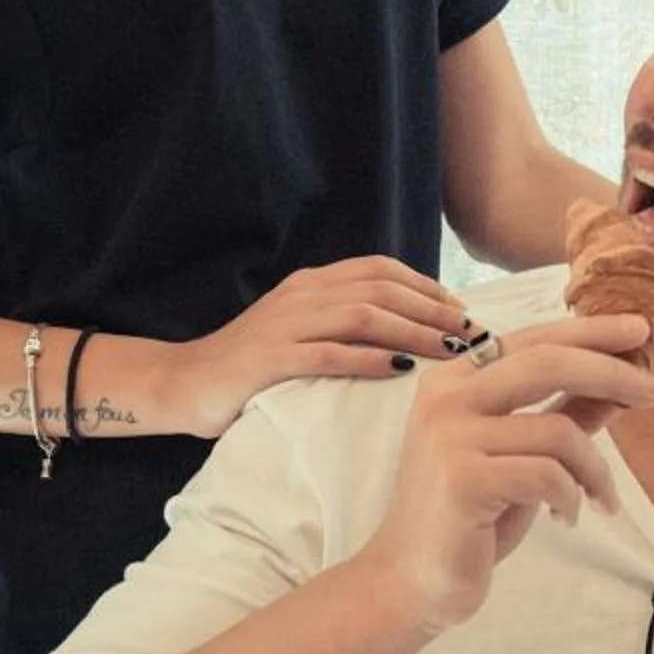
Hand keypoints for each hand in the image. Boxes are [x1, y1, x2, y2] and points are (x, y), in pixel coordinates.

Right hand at [167, 258, 472, 437]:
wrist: (183, 383)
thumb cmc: (251, 366)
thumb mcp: (300, 333)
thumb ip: (341, 324)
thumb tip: (406, 334)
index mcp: (310, 284)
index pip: (379, 270)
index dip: (425, 285)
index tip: (460, 309)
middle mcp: (301, 296)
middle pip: (381, 289)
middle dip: (432, 309)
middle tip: (470, 334)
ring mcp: (285, 326)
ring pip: (363, 316)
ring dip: (413, 332)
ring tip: (449, 352)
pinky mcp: (270, 360)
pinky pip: (329, 354)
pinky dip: (368, 360)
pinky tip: (400, 372)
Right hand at [359, 316, 653, 634]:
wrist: (410, 582)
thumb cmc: (467, 520)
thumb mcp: (521, 458)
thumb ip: (561, 417)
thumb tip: (617, 387)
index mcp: (454, 382)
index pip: (533, 341)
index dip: (589, 332)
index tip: (637, 331)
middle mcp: (446, 398)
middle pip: (548, 363)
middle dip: (611, 373)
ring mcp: (450, 436)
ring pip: (559, 431)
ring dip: (596, 470)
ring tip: (601, 499)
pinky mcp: (463, 478)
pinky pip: (549, 475)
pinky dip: (572, 498)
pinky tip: (565, 518)